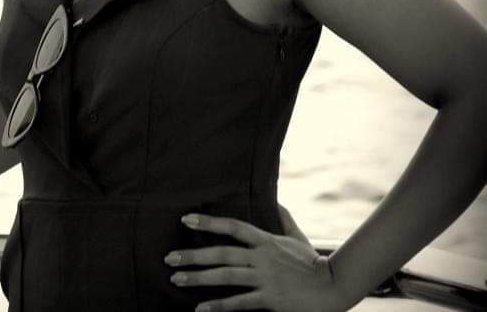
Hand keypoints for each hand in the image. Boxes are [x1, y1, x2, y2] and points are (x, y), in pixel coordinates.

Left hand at [165, 212, 343, 311]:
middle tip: (169, 257)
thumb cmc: (313, 262)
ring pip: (226, 277)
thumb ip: (284, 219)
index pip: (233, 226)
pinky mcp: (270, 300)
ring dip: (199, 278)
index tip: (186, 219)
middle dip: (194, 255)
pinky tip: (200, 309)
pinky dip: (219, 306)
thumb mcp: (297, 237)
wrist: (333, 288)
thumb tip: (277, 201)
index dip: (209, 222)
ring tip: (176, 279)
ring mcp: (265, 278)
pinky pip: (240, 303)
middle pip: (222, 253)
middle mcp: (262, 257)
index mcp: (266, 240)